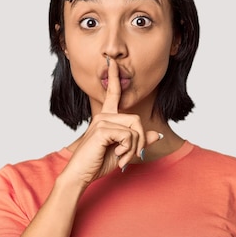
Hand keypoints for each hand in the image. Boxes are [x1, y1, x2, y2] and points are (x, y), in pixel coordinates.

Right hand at [60, 57, 162, 189]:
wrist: (80, 175)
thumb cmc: (97, 163)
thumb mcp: (123, 152)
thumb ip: (138, 142)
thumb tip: (156, 134)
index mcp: (106, 118)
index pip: (112, 93)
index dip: (114, 76)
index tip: (111, 61)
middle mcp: (103, 116)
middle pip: (136, 120)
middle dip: (140, 142)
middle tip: (130, 157)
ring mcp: (101, 121)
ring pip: (134, 128)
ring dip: (134, 148)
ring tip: (123, 158)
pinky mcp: (101, 129)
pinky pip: (128, 136)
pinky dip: (128, 150)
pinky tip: (118, 157)